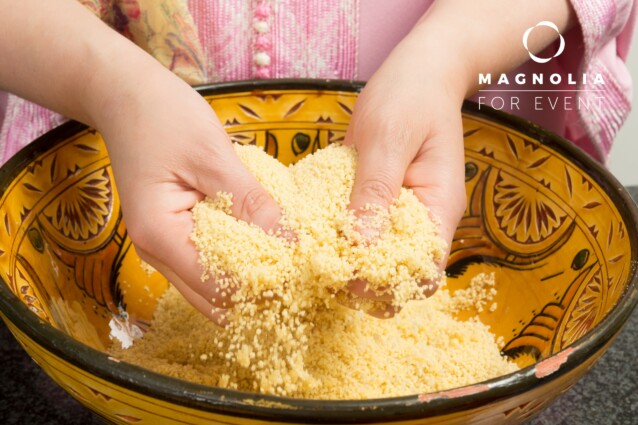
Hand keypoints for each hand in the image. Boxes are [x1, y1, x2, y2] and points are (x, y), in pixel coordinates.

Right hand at [93, 64, 282, 323]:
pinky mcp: (172, 235)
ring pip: (208, 287)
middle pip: (211, 298)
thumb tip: (289, 242)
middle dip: (255, 294)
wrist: (124, 96)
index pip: (217, 286)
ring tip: (287, 265)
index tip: (301, 274)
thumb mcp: (213, 156)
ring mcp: (161, 247)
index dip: (260, 286)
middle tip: (299, 278)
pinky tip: (263, 248)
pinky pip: (206, 263)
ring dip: (246, 281)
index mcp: (160, 235)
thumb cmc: (163, 117)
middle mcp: (155, 252)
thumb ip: (249, 202)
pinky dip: (235, 262)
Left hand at [344, 28, 468, 314]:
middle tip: (327, 278)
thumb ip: (376, 192)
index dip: (389, 286)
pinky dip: (347, 239)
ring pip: (384, 257)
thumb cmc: (409, 97)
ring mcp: (405, 211)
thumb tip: (362, 248)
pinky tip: (319, 239)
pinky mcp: (384, 201)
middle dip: (370, 286)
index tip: (350, 284)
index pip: (423, 270)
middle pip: (404, 273)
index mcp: (439, 208)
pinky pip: (367, 230)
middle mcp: (426, 218)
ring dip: (355, 266)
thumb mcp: (388, 140)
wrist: (419, 71)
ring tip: (318, 264)